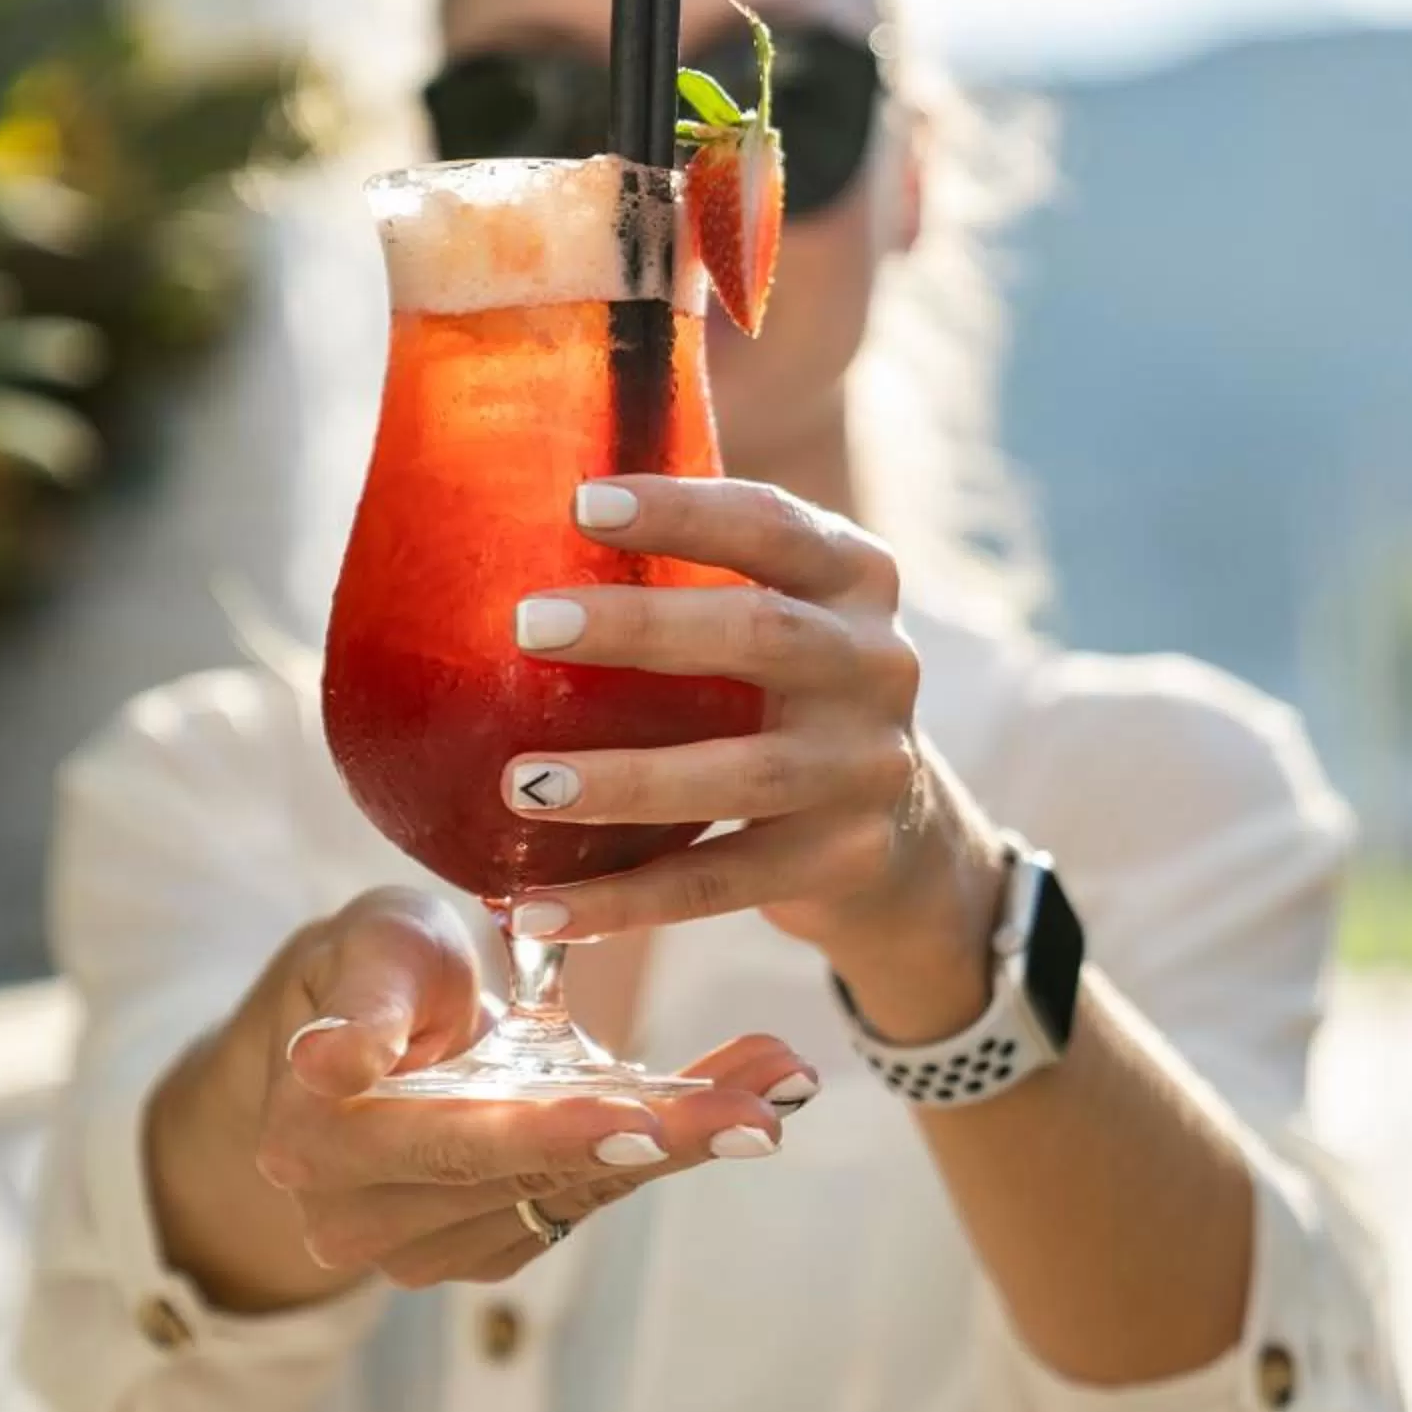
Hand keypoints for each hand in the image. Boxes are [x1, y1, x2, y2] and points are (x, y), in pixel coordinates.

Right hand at [153, 887, 813, 1304]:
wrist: (376, 1016)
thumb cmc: (379, 962)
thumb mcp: (373, 949)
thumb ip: (364, 1003)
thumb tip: (334, 1061)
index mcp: (317, 1140)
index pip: (453, 1143)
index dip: (551, 1134)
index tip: (644, 1123)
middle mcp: (360, 1217)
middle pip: (533, 1178)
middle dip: (662, 1136)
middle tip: (767, 1103)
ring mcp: (426, 1245)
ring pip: (580, 1193)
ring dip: (690, 1136)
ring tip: (781, 1076)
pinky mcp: (488, 1245)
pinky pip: (593, 1197)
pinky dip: (673, 1144)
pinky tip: (750, 1097)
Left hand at [500, 477, 1011, 1033]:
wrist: (898, 833)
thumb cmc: (785, 694)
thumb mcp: (778, 616)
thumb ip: (692, 575)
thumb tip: (513, 523)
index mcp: (855, 578)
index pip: (772, 525)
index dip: (683, 512)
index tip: (581, 503)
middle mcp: (878, 663)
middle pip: (761, 636)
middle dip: (641, 628)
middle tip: (526, 625)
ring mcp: (867, 767)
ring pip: (741, 773)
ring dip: (625, 782)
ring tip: (520, 785)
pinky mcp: (842, 859)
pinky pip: (719, 882)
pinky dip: (624, 901)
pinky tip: (535, 907)